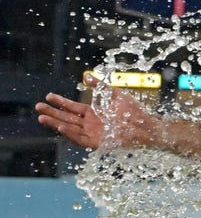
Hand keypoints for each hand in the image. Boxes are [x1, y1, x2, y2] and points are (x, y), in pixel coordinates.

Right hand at [36, 74, 157, 150]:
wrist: (145, 126)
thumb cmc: (133, 111)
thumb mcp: (114, 95)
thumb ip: (99, 86)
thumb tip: (85, 75)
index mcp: (93, 113)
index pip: (72, 107)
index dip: (60, 102)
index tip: (48, 96)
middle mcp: (90, 124)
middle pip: (67, 118)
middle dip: (52, 112)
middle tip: (38, 107)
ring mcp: (93, 133)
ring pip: (70, 128)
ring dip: (56, 123)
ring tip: (41, 117)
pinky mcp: (97, 142)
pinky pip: (79, 139)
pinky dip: (69, 133)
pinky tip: (60, 126)